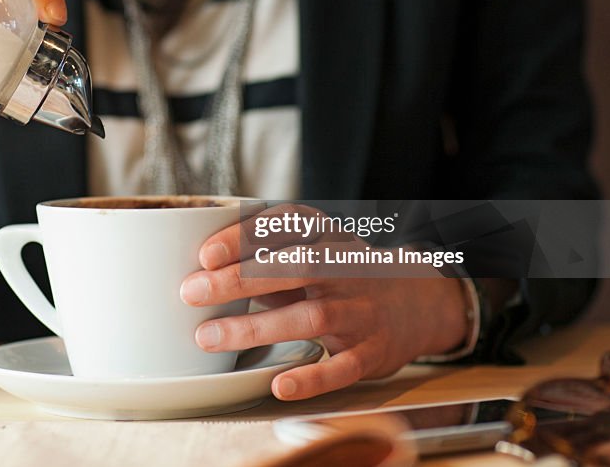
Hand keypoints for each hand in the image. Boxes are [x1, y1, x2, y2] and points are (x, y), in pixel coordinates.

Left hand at [179, 206, 469, 400]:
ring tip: (208, 337)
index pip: (284, 225)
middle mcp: (344, 267)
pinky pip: (342, 366)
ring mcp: (360, 310)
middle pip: (292, 267)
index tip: (205, 255)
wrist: (418, 302)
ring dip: (256, 327)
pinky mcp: (372, 352)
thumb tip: (202, 270)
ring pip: (310, 317)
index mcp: (326, 236)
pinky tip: (279, 384)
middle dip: (239, 279)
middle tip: (191, 292)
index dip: (243, 238)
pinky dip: (312, 377)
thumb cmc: (342, 274)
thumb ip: (265, 256)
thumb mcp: (312, 249)